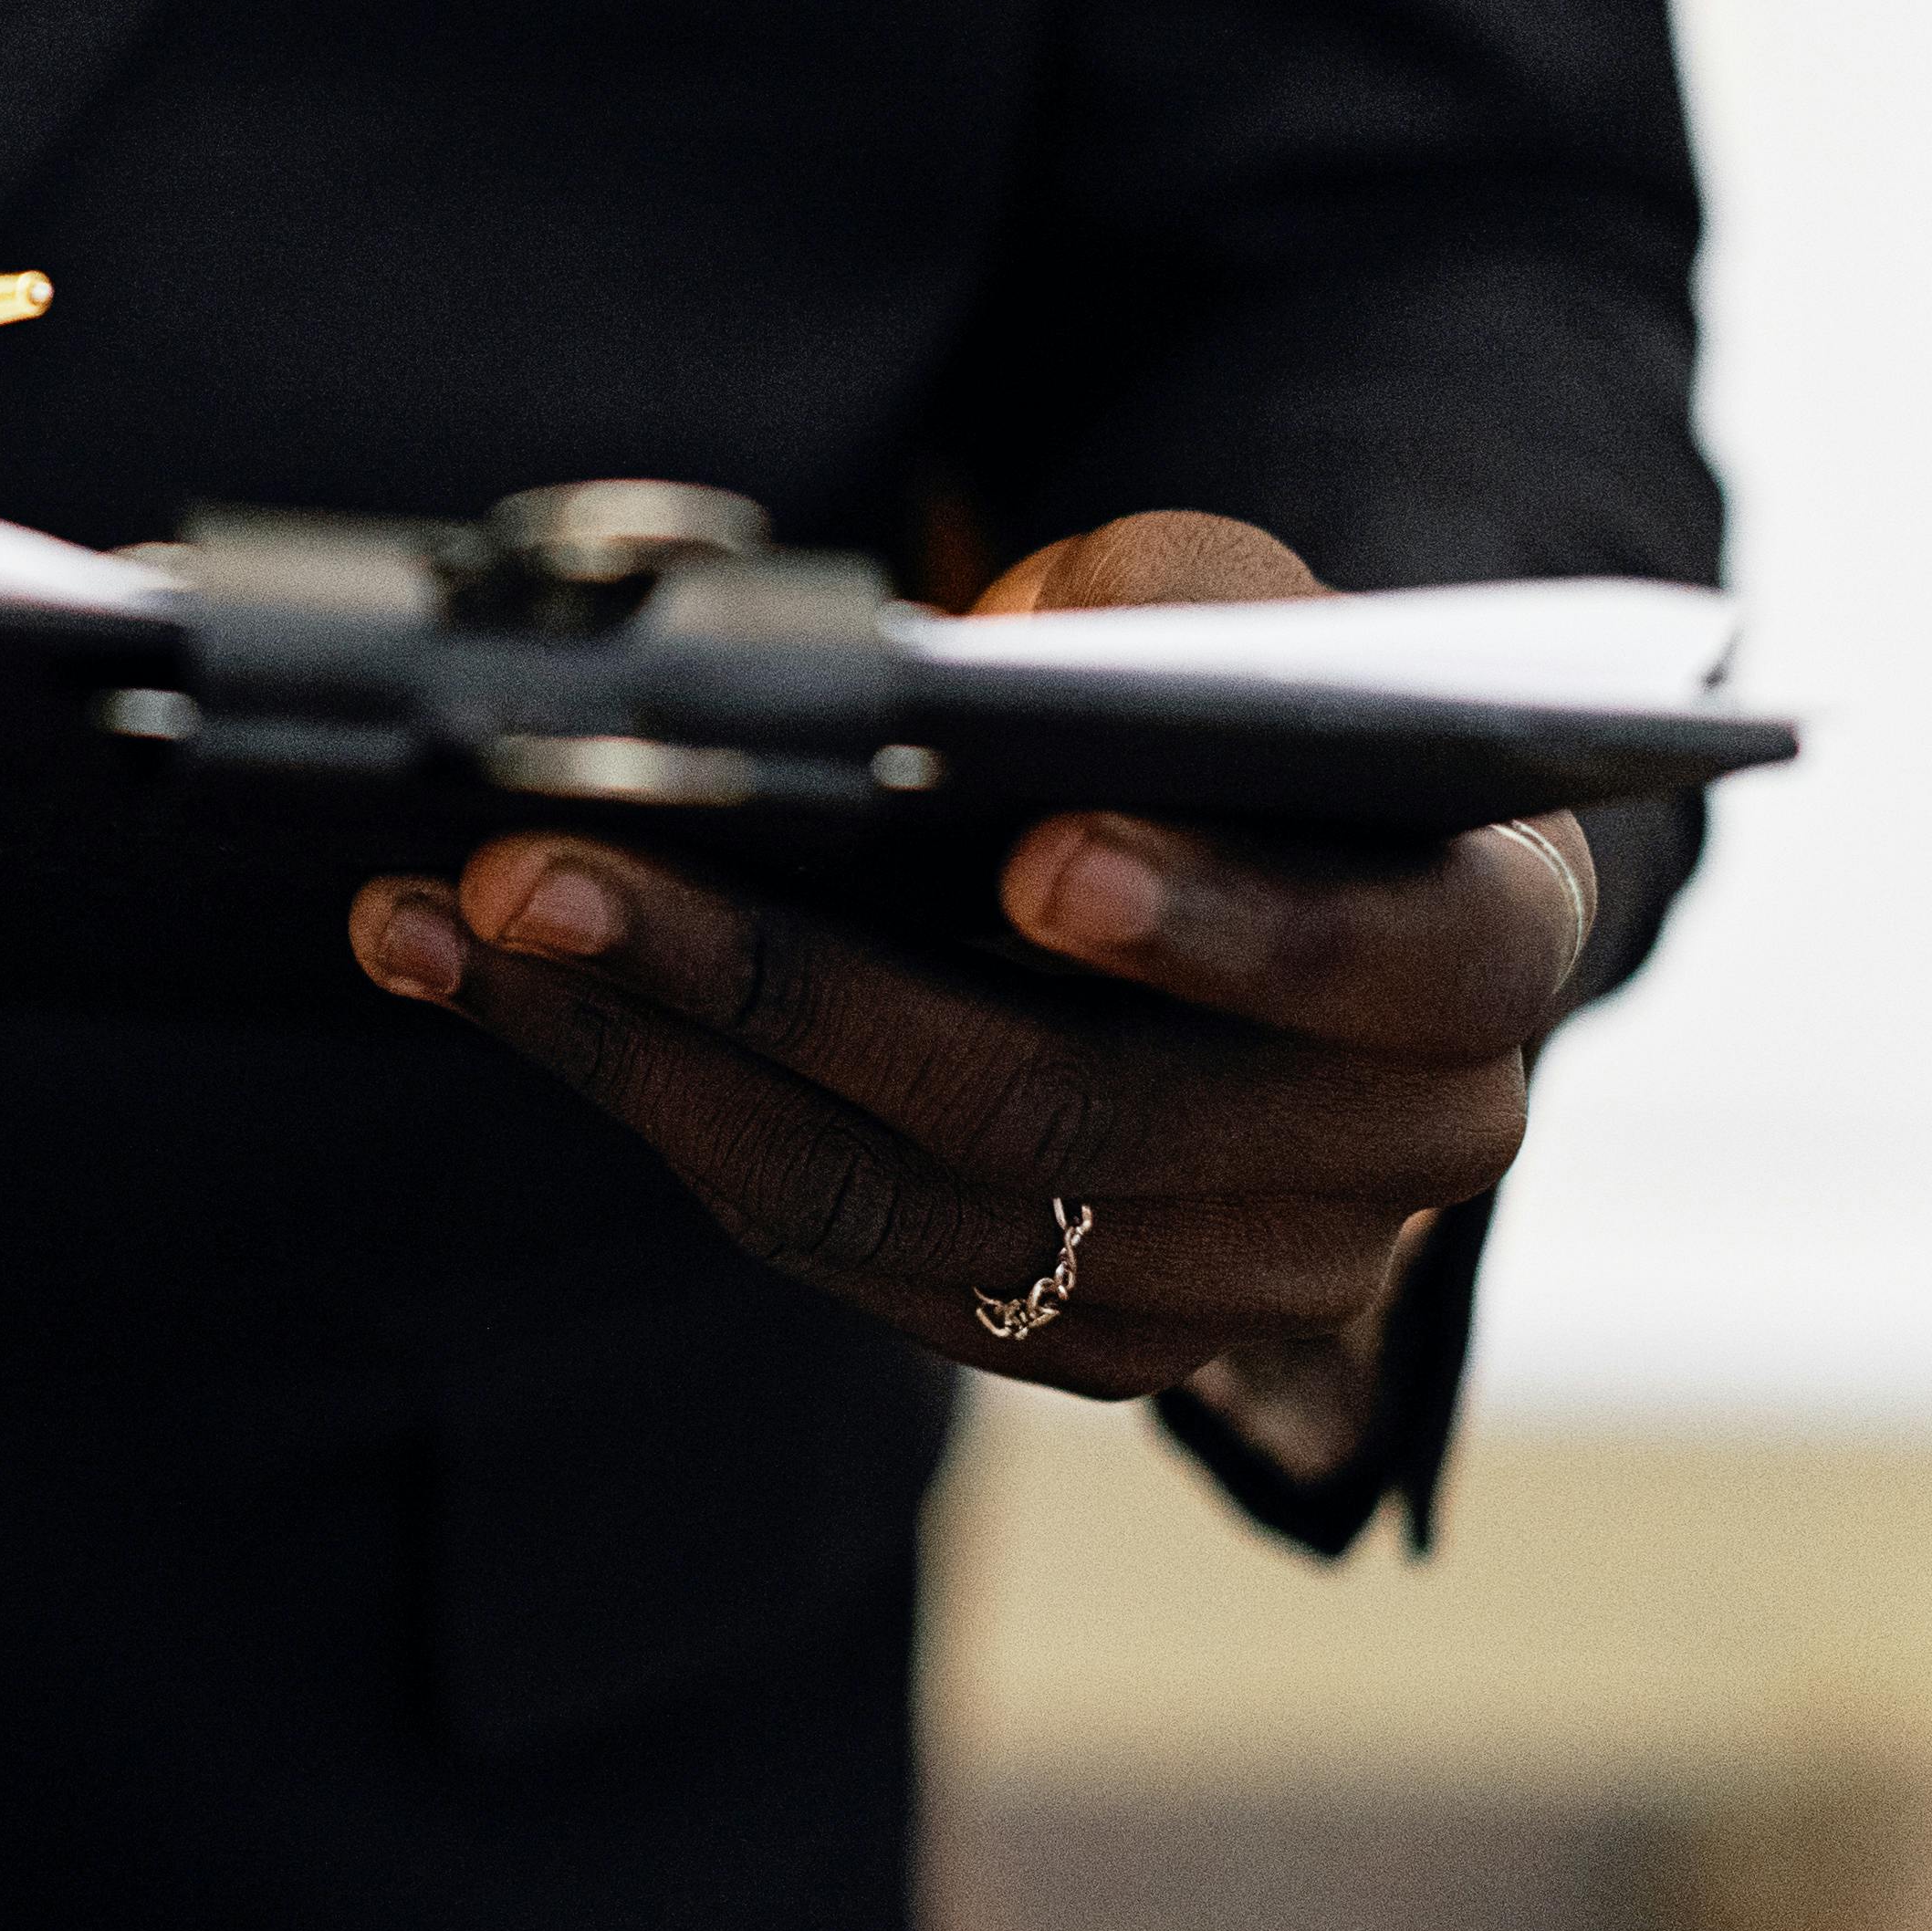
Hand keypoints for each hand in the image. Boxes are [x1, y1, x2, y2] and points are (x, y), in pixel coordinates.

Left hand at [343, 512, 1588, 1399]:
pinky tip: (496, 993)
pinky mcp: (1090, 1329)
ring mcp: (1249, 1275)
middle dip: (770, 977)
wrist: (1259, 837)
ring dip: (640, 1057)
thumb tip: (944, 690)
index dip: (1220, 923)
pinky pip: (848, 1248)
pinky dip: (653, 1113)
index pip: (1388, 961)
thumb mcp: (1215, 601)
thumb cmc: (1231, 688)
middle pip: (1064, 1105)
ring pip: (912, 1201)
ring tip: (441, 918)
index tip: (1032, 861)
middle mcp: (1405, 1145)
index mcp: (1490, 949)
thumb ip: (1144, 624)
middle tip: (535, 865)